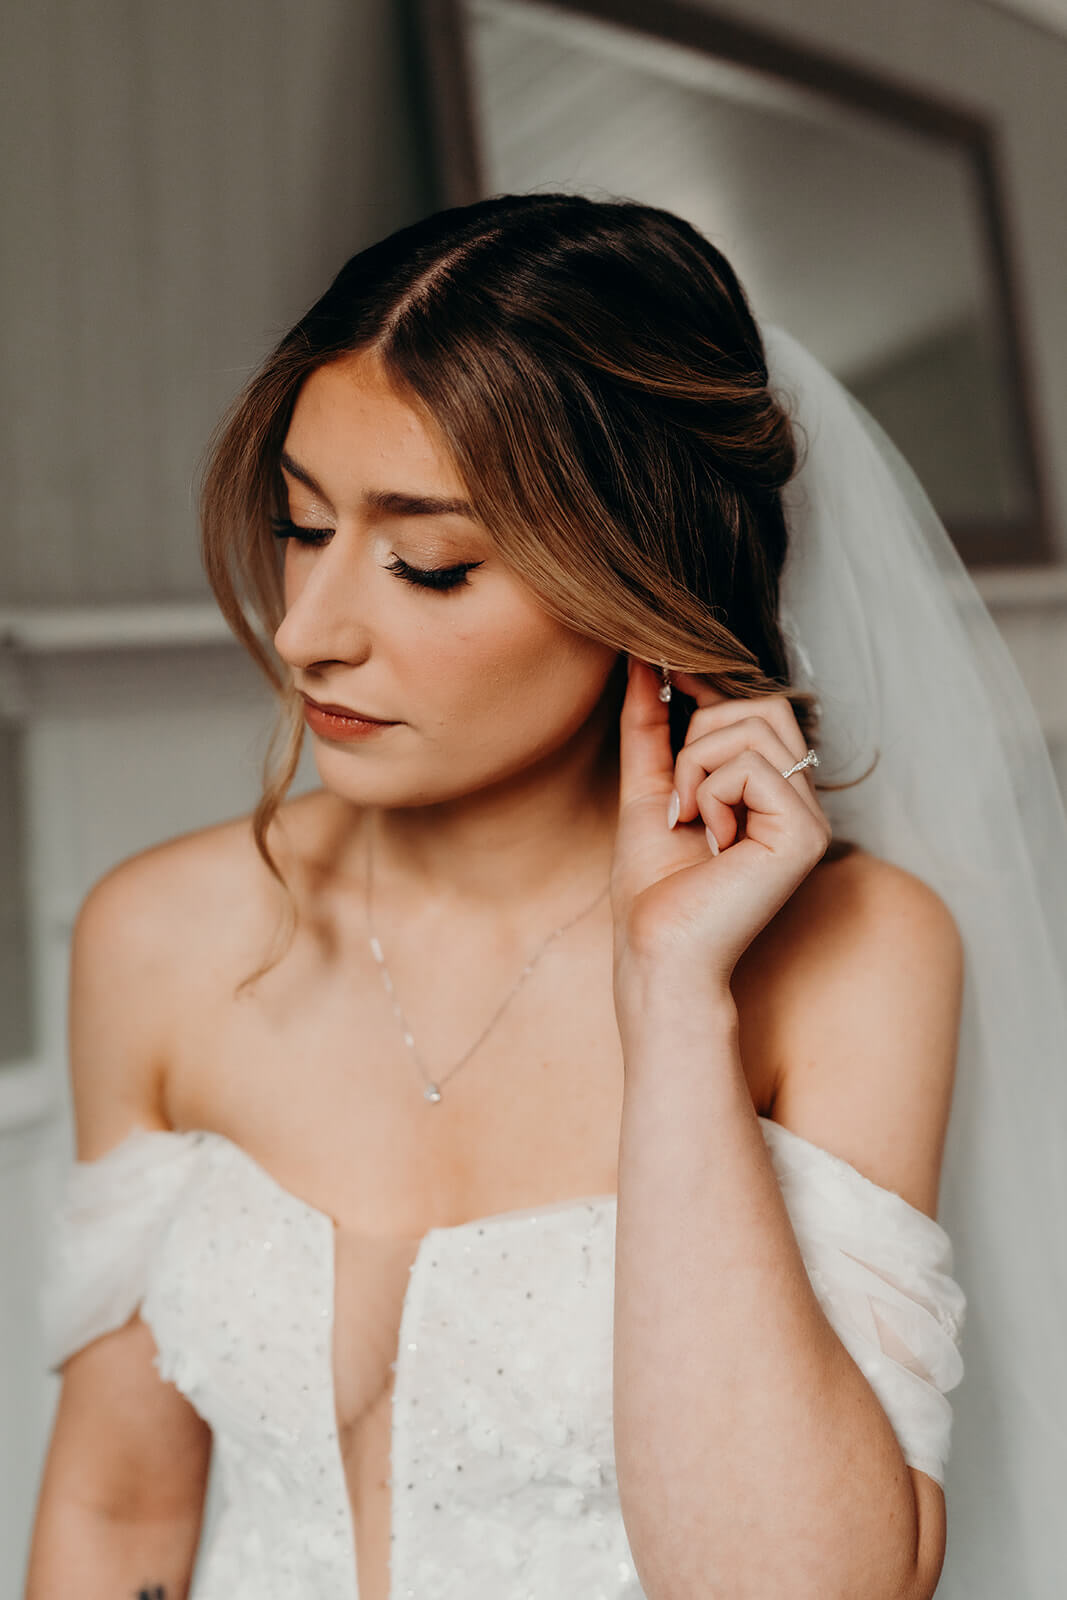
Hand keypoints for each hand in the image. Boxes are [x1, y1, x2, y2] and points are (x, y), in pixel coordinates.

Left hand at [611, 657, 831, 991]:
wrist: (658, 951)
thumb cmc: (654, 888)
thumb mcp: (647, 786)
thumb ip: (649, 725)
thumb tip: (641, 659)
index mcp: (773, 791)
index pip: (756, 705)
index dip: (710, 684)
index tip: (658, 674)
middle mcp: (801, 800)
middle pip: (760, 705)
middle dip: (698, 735)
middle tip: (680, 800)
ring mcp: (810, 816)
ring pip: (752, 728)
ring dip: (696, 767)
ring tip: (692, 821)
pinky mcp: (805, 833)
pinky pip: (750, 765)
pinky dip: (711, 793)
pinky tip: (712, 842)